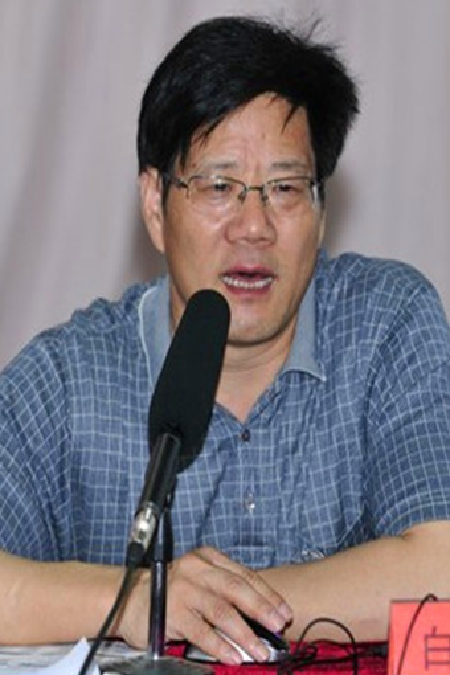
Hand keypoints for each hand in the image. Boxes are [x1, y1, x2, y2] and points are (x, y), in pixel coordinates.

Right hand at [115, 547, 291, 662]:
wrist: (130, 599)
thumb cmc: (172, 592)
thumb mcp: (200, 581)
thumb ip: (226, 592)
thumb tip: (263, 617)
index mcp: (207, 558)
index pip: (244, 575)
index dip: (267, 594)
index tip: (284, 612)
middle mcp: (196, 569)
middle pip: (236, 589)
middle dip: (262, 609)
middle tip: (279, 628)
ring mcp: (183, 589)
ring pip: (222, 610)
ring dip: (245, 633)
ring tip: (260, 651)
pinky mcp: (172, 611)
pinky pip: (202, 631)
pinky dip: (221, 645)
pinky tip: (234, 656)